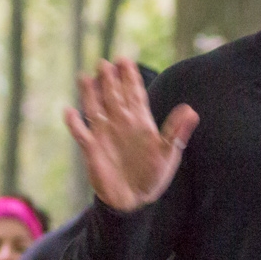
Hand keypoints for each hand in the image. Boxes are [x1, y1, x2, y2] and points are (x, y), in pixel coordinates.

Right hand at [63, 57, 198, 212]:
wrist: (134, 199)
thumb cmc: (153, 176)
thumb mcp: (169, 153)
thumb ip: (177, 131)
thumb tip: (191, 111)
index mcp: (140, 122)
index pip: (134, 94)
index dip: (129, 77)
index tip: (125, 60)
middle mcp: (120, 123)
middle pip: (113, 96)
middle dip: (109, 79)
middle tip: (105, 62)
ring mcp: (104, 134)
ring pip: (95, 108)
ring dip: (90, 93)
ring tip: (85, 77)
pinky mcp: (91, 149)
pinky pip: (80, 132)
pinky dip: (74, 123)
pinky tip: (69, 111)